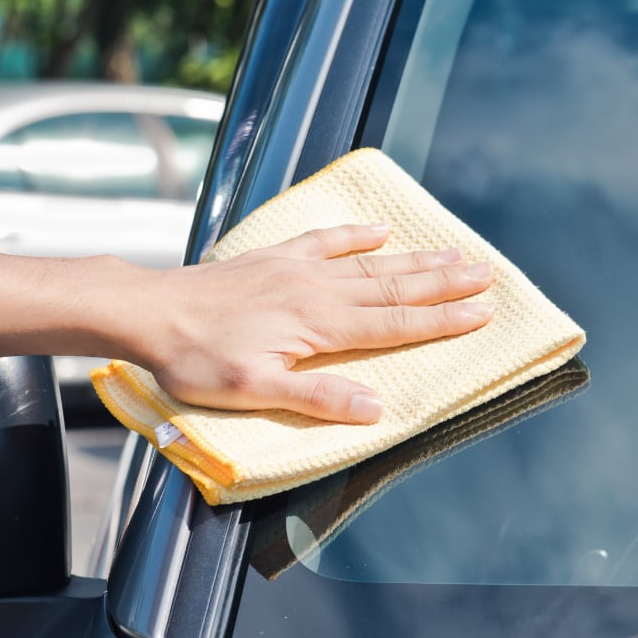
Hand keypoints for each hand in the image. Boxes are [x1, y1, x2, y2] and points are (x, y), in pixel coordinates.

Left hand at [133, 224, 494, 422]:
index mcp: (320, 325)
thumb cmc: (197, 359)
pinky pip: (325, 241)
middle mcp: (318, 290)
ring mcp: (297, 269)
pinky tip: (380, 229)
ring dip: (417, 259)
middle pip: (395, 286)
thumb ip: (318, 399)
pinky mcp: (274, 258)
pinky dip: (355, 234)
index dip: (443, 320)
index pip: (396, 323)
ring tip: (456, 252)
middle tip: (488, 273)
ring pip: (371, 263)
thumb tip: (377, 408)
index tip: (484, 313)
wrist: (148, 312)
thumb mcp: (255, 392)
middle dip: (446, 282)